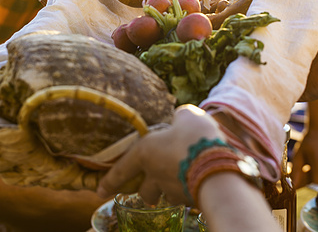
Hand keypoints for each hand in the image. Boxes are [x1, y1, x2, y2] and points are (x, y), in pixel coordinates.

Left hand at [97, 105, 224, 205]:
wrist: (217, 167)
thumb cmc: (195, 136)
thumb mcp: (186, 116)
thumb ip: (179, 118)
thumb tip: (180, 120)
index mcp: (146, 152)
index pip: (122, 169)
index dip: (110, 180)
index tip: (100, 191)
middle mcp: (154, 174)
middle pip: (144, 190)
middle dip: (147, 189)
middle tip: (153, 185)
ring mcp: (171, 190)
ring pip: (165, 195)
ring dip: (168, 189)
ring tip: (181, 178)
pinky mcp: (189, 200)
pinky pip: (185, 196)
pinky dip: (188, 188)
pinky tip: (200, 178)